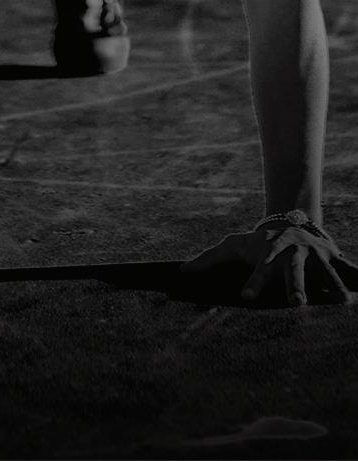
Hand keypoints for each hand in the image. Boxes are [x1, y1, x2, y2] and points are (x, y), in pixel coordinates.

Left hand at [181, 225, 357, 306]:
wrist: (290, 220)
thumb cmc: (256, 241)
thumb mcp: (233, 245)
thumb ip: (208, 258)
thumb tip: (182, 272)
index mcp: (268, 253)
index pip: (259, 270)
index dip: (252, 282)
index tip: (245, 297)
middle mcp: (293, 254)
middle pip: (293, 270)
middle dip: (295, 285)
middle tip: (296, 303)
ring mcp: (315, 256)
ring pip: (325, 271)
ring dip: (333, 285)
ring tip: (342, 302)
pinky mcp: (335, 258)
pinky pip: (351, 269)